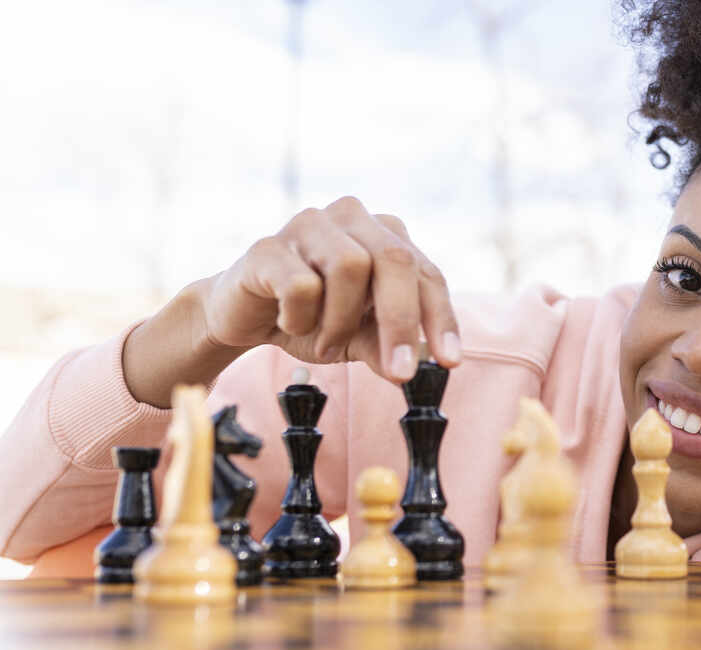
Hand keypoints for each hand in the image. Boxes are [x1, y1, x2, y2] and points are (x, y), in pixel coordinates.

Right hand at [201, 196, 460, 380]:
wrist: (243, 316)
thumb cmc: (311, 318)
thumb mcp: (359, 338)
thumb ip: (389, 348)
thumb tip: (421, 367)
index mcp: (386, 234)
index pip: (427, 274)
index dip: (442, 319)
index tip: (450, 363)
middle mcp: (352, 218)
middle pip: (394, 260)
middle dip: (401, 322)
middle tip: (401, 373)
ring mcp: (310, 224)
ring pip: (349, 267)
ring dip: (341, 320)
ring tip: (324, 340)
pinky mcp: (269, 246)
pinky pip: (301, 285)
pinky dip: (301, 317)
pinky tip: (290, 323)